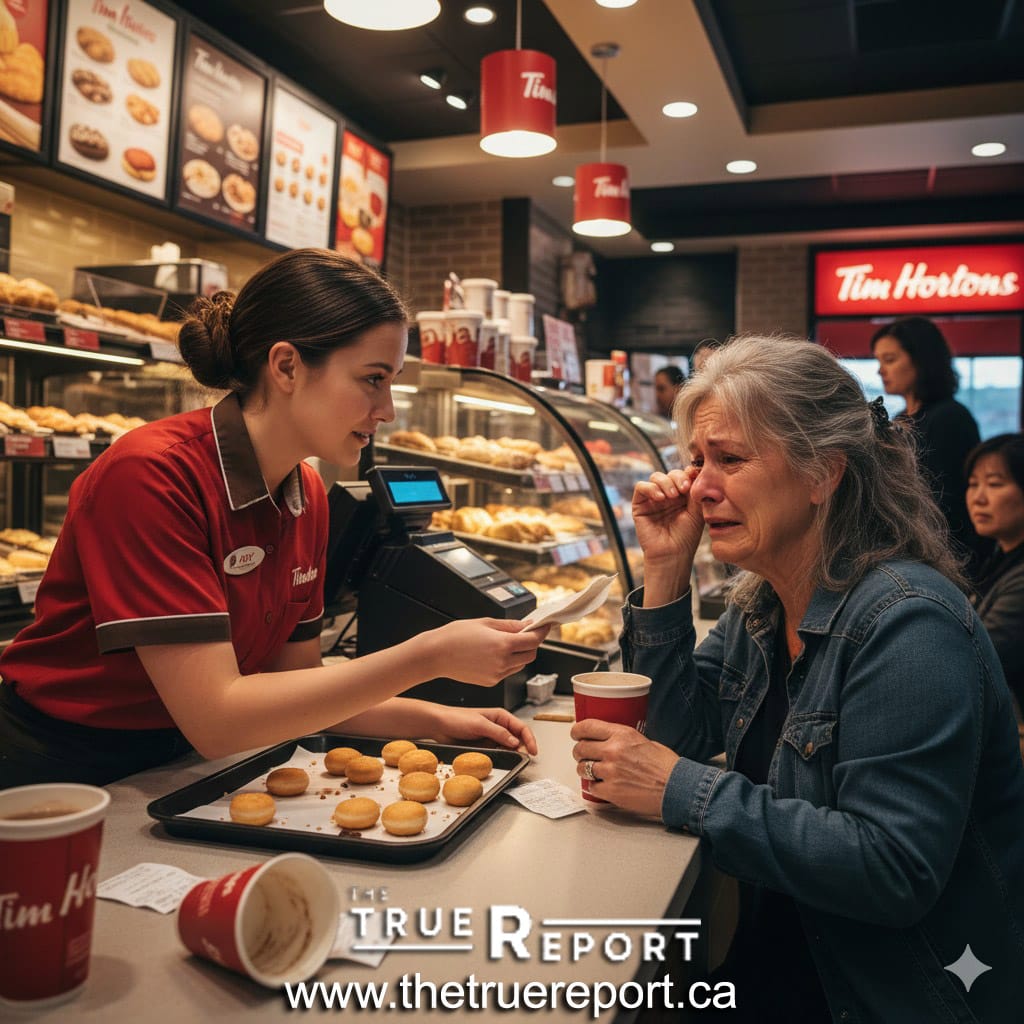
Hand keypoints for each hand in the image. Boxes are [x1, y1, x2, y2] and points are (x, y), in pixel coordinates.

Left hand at [425, 705, 537, 754]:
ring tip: (514, 760)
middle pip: (518, 738)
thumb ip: (499, 733)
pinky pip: (498, 753)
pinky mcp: (485, 746)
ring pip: (509, 747)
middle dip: (523, 748)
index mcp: (501, 716)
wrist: (440, 725)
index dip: (530, 739)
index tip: (533, 751)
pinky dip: (502, 757)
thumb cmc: (457, 718)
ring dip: (512, 754)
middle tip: (524, 758)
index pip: (522, 727)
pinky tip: (501, 760)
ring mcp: (492, 737)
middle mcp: (499, 726)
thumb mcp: (480, 724)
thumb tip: (515, 742)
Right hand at [428, 618, 549, 685]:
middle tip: (524, 633)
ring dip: (520, 654)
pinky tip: (494, 654)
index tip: (545, 626)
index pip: (533, 640)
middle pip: (531, 654)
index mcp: (503, 644)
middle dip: (531, 643)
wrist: (435, 655)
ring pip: (520, 664)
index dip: (542, 631)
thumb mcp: (485, 623)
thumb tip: (526, 625)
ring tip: (505, 643)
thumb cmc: (455, 636)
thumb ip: (510, 625)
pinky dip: (508, 663)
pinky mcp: (490, 682)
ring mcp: (497, 674)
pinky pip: (507, 671)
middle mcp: (502, 662)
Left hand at [570, 719, 678, 817]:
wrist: (676, 788)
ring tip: (593, 771)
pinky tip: (604, 785)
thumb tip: (608, 740)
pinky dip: (596, 787)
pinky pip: (592, 787)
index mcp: (621, 734)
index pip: (587, 727)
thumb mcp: (643, 741)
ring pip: (582, 768)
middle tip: (583, 755)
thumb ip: (622, 739)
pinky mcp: (611, 791)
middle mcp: (613, 751)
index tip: (575, 734)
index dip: (577, 731)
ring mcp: (610, 772)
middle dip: (579, 752)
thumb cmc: (666, 766)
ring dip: (585, 770)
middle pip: (580, 748)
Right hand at [631, 467, 704, 567]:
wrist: (673, 554)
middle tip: (684, 489)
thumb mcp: (697, 511)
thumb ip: (696, 491)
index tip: (694, 478)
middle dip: (678, 477)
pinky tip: (660, 498)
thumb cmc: (686, 536)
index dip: (688, 473)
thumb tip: (695, 470)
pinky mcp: (640, 505)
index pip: (684, 475)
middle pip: (670, 473)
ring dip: (665, 483)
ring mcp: (653, 499)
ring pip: (656, 477)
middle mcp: (667, 495)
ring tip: (672, 496)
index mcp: (683, 495)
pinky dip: (650, 488)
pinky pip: (641, 487)